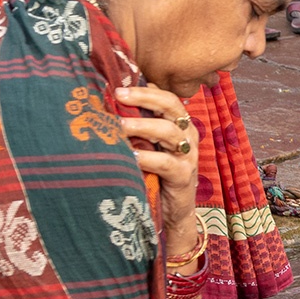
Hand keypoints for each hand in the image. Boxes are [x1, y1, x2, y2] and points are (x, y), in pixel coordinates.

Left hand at [113, 84, 201, 240]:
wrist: (175, 211)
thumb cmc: (157, 175)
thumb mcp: (150, 147)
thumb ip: (140, 128)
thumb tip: (111, 106)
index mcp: (180, 125)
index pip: (167, 98)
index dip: (145, 90)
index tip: (118, 87)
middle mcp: (187, 135)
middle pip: (171, 106)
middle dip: (144, 98)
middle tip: (118, 95)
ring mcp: (188, 155)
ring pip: (169, 131)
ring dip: (142, 125)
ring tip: (119, 125)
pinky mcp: (183, 176)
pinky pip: (165, 162)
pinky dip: (146, 157)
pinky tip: (130, 156)